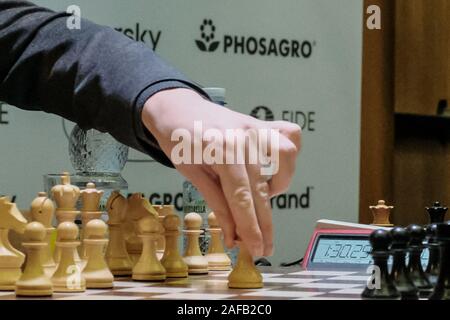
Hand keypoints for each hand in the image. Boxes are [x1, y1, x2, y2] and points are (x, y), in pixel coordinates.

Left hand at [142, 88, 300, 256]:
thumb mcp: (191, 173)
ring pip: (285, 158)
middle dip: (264, 224)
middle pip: (262, 188)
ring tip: (264, 198)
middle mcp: (244, 137)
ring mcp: (255, 127)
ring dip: (280, 185)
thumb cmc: (179, 139)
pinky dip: (287, 155)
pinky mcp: (261, 123)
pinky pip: (289, 135)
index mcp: (221, 151)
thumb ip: (216, 202)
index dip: (250, 229)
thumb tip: (233, 234)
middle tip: (264, 247)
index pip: (241, 198)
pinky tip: (274, 170)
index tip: (256, 250)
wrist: (176, 106)